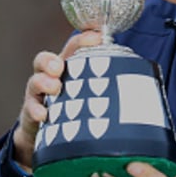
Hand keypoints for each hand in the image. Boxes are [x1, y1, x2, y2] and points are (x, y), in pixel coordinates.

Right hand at [12, 31, 101, 171]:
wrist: (46, 139)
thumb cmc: (75, 111)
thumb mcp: (90, 96)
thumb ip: (108, 86)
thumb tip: (145, 86)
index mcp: (69, 69)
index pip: (73, 48)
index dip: (83, 39)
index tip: (96, 37)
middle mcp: (51, 77)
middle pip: (45, 59)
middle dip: (51, 60)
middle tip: (60, 67)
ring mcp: (39, 95)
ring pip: (35, 80)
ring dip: (43, 82)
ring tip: (55, 88)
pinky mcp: (31, 113)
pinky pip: (30, 109)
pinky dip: (36, 110)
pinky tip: (44, 115)